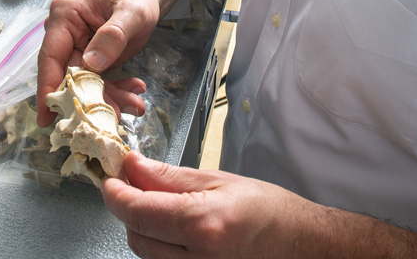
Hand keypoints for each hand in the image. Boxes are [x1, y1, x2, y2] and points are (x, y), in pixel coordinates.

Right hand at [36, 0, 159, 126]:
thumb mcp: (131, 13)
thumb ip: (113, 35)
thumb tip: (92, 63)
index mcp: (65, 16)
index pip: (51, 56)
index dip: (48, 86)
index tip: (46, 115)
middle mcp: (64, 35)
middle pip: (67, 76)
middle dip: (89, 99)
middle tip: (111, 118)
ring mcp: (76, 49)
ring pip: (84, 85)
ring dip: (107, 99)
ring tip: (133, 106)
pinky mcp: (89, 62)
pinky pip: (96, 84)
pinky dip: (114, 93)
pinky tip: (133, 94)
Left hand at [103, 152, 416, 258]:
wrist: (306, 246)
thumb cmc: (271, 211)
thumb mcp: (220, 180)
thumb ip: (170, 177)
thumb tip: (132, 165)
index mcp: (204, 224)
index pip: (137, 210)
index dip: (115, 192)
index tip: (110, 177)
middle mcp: (199, 258)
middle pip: (136, 234)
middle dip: (130, 208)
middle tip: (137, 184)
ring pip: (146, 253)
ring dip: (144, 228)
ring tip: (165, 207)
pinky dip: (160, 247)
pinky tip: (175, 230)